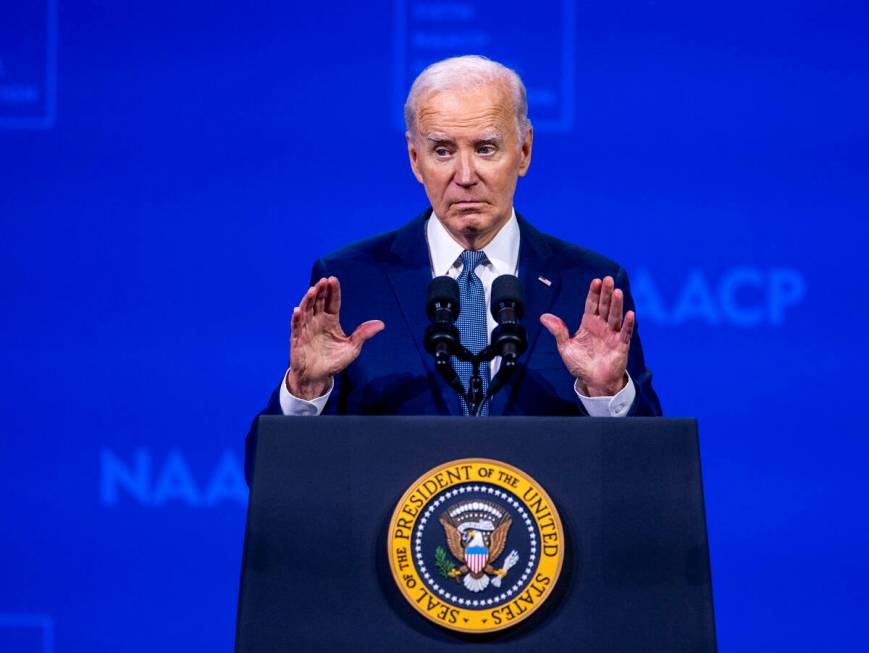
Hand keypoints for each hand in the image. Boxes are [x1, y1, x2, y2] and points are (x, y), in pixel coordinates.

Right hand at [286, 276, 384, 399]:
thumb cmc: (334, 362)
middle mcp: (318, 322)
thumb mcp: (352, 348)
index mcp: (331, 321)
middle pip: (318, 303)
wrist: (317, 377)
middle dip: (321, 292)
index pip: (332, 303)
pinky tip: (297, 310)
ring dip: (308, 300)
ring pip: (306, 311)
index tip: (333, 279)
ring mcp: (306, 329)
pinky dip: (296, 319)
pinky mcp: (297, 340)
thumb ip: (363, 334)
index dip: (333, 291)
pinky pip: (296, 327)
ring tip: (312, 290)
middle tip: (323, 281)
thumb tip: (381, 324)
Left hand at [539, 276, 633, 396]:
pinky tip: (630, 314)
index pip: (591, 305)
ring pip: (615, 316)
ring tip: (617, 292)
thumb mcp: (566, 347)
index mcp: (588, 324)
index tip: (596, 281)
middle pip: (604, 306)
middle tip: (608, 280)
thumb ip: (558, 331)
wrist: (593, 381)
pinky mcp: (621, 345)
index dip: (594, 293)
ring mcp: (612, 335)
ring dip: (617, 305)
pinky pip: (625, 333)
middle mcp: (602, 326)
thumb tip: (543, 316)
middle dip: (606, 293)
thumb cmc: (580, 364)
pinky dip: (628, 324)